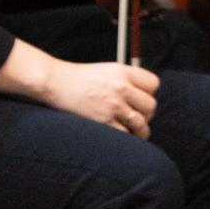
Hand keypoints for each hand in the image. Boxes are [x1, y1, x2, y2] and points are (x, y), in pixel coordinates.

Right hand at [39, 57, 159, 137]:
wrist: (56, 82)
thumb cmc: (81, 78)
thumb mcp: (107, 70)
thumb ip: (127, 80)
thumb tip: (144, 97)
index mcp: (123, 72)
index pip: (153, 84)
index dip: (149, 94)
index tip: (141, 101)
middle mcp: (121, 87)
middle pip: (150, 105)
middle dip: (147, 114)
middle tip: (139, 118)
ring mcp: (112, 104)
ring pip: (141, 123)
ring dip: (140, 131)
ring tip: (136, 133)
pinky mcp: (103, 120)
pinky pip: (125, 134)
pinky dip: (126, 138)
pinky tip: (122, 136)